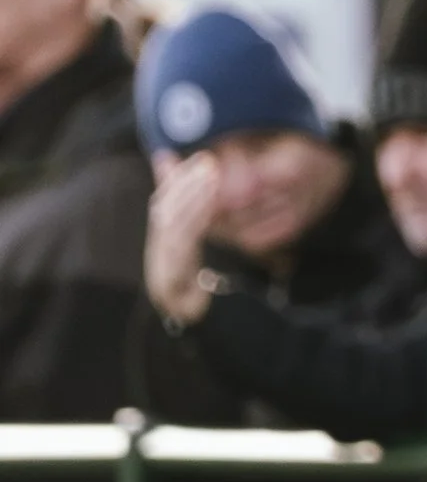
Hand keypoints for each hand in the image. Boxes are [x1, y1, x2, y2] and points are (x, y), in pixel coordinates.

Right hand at [145, 153, 221, 324]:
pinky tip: (212, 205)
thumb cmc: (197, 282)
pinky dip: (195, 221)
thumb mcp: (198, 248)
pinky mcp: (172, 279)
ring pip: (172, 224)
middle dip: (186, 183)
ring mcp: (163, 266)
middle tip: (208, 162)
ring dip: (192, 197)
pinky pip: (182, 244)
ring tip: (212, 177)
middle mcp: (159, 252)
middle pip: (166, 210)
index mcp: (163, 243)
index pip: (164, 203)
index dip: (178, 179)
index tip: (200, 158)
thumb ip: (194, 216)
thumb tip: (186, 187)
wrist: (199, 323)